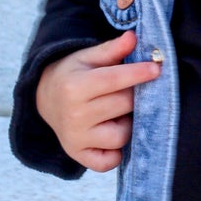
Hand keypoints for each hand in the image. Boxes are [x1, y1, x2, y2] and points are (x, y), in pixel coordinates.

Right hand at [36, 31, 159, 171]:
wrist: (44, 100)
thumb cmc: (72, 75)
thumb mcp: (86, 57)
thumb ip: (111, 49)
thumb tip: (133, 38)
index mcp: (74, 87)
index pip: (114, 80)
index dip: (138, 74)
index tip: (156, 69)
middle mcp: (74, 115)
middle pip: (123, 106)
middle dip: (134, 97)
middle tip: (131, 91)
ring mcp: (76, 139)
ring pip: (122, 135)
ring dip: (128, 124)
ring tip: (119, 113)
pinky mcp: (79, 156)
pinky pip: (110, 162)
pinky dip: (117, 153)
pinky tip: (112, 136)